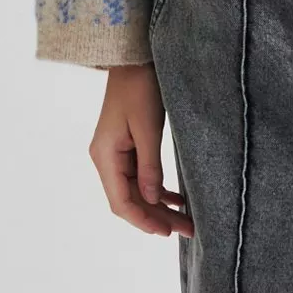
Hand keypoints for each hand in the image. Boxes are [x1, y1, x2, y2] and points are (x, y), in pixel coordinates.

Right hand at [89, 63, 193, 235]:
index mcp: (105, 156)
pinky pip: (142, 177)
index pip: (120, 202)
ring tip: (187, 222)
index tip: (166, 232)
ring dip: (160, 207)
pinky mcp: (128, 148)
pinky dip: (159, 190)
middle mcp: (106, 159)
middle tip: (188, 230)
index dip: (143, 220)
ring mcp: (116, 154)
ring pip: (138, 192)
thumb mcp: (148, 128)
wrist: (134, 59)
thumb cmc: (139, 87)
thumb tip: (153, 200)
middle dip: (157, 218)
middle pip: (130, 200)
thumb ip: (150, 166)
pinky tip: (178, 201)